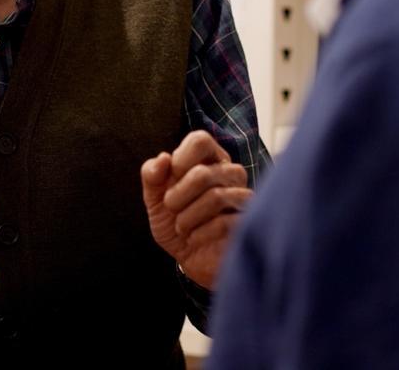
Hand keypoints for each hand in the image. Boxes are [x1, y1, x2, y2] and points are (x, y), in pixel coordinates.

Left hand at [141, 130, 252, 289]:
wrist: (191, 257)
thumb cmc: (176, 221)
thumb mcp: (155, 199)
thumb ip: (152, 175)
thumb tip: (163, 158)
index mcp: (209, 159)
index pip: (200, 140)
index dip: (180, 159)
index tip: (172, 177)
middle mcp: (230, 174)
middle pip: (203, 174)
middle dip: (176, 196)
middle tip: (170, 208)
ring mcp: (242, 198)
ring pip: (216, 197)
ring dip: (187, 217)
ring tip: (182, 227)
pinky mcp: (246, 224)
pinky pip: (224, 223)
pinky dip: (199, 234)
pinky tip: (194, 238)